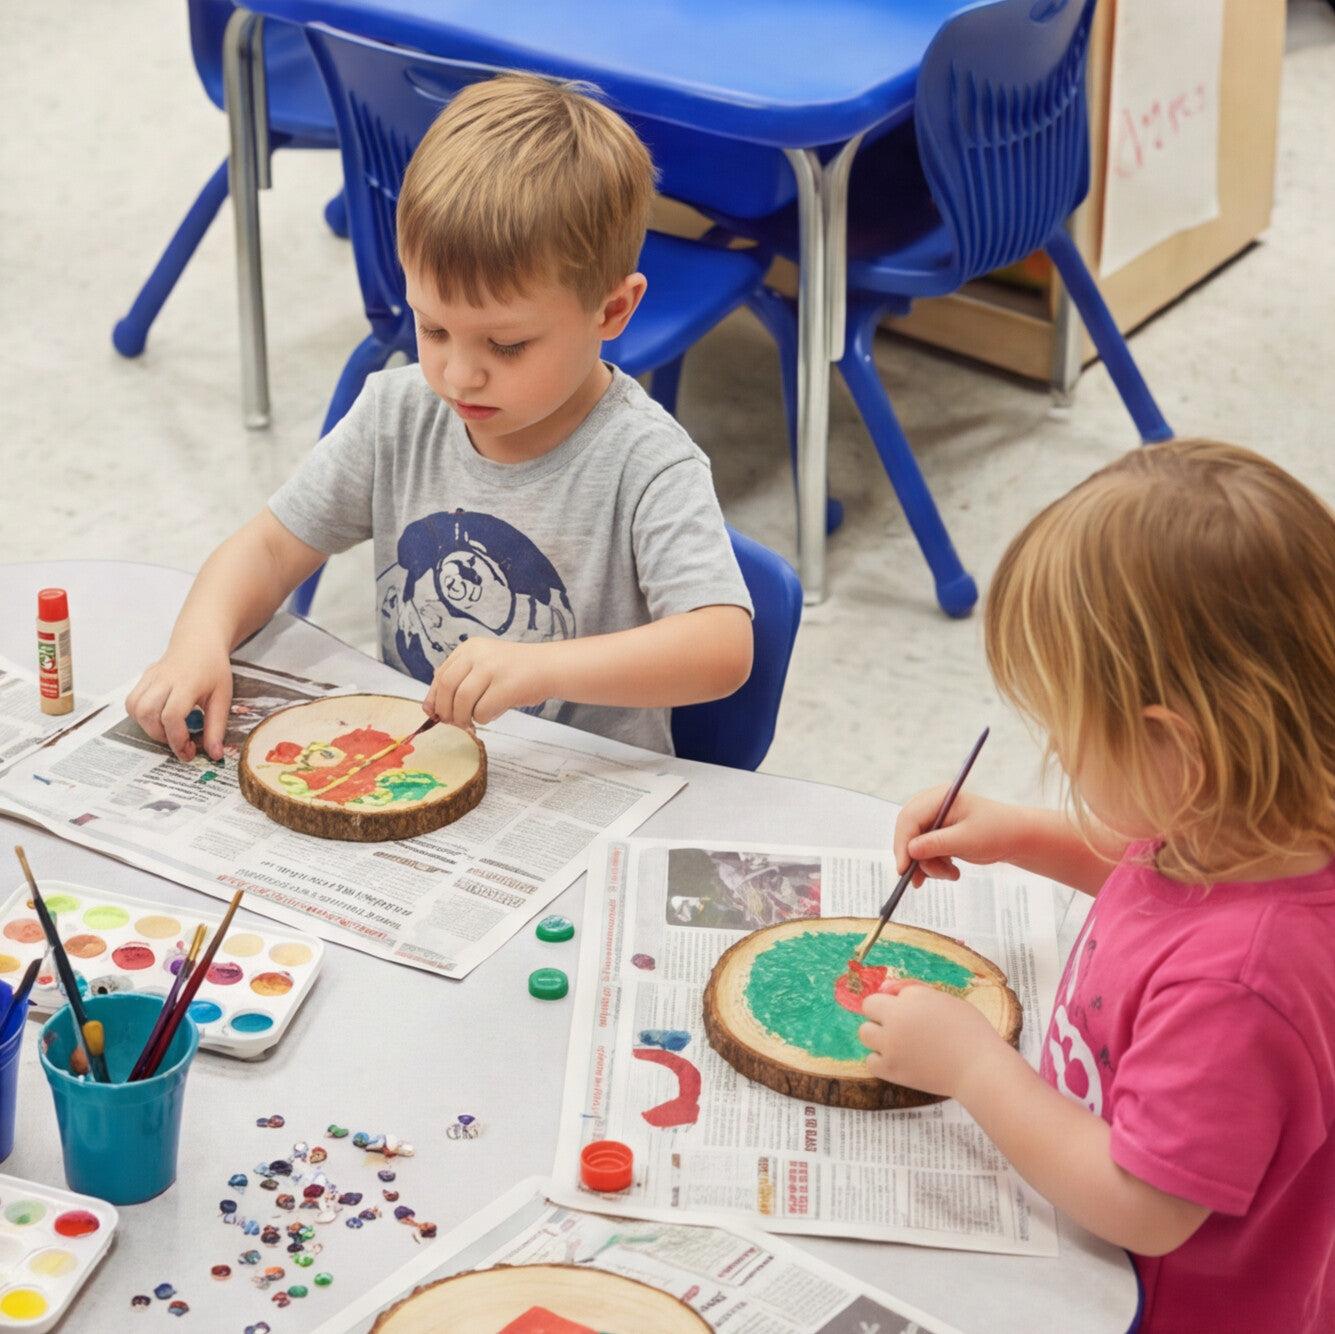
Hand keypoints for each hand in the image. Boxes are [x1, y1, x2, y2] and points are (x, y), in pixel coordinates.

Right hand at [125, 646, 232, 761]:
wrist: (199, 642)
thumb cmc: (213, 669)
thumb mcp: (223, 697)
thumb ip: (217, 726)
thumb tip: (215, 754)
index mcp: (187, 683)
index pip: (172, 715)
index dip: (177, 739)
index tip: (188, 751)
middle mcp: (164, 679)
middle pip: (148, 713)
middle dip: (161, 736)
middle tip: (180, 742)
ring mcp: (150, 677)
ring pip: (135, 708)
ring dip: (148, 727)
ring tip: (169, 730)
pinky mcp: (143, 678)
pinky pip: (132, 702)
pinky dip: (141, 716)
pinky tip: (158, 718)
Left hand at [424, 639, 549, 728]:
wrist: (550, 667)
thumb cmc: (516, 672)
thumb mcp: (484, 666)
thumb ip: (460, 681)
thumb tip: (431, 708)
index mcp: (470, 648)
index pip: (441, 675)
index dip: (433, 697)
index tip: (433, 713)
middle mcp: (478, 654)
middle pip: (447, 688)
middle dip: (446, 710)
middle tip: (453, 722)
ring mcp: (492, 669)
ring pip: (462, 701)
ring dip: (463, 718)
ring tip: (472, 722)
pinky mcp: (505, 686)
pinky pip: (482, 711)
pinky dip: (483, 718)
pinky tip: (494, 713)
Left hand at [858, 980, 1005, 1100]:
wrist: (980, 1069)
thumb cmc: (971, 1032)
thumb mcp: (948, 1000)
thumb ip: (915, 991)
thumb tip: (886, 988)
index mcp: (914, 996)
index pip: (890, 992)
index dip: (900, 1002)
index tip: (917, 1014)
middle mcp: (897, 1017)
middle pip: (869, 1008)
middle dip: (882, 1014)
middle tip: (903, 1028)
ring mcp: (891, 1044)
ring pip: (864, 1033)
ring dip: (878, 1036)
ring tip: (899, 1045)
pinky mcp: (891, 1069)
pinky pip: (871, 1061)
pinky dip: (881, 1062)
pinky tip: (899, 1061)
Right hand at [892, 787, 1019, 885]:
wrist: (1016, 839)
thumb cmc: (997, 832)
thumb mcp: (967, 839)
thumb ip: (936, 844)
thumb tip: (910, 850)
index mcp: (939, 798)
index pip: (910, 818)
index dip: (903, 843)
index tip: (903, 869)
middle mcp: (933, 806)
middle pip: (908, 832)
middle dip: (915, 858)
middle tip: (918, 880)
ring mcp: (935, 821)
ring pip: (916, 846)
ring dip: (929, 866)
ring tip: (951, 874)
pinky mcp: (938, 834)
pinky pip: (925, 852)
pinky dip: (934, 866)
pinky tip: (951, 872)